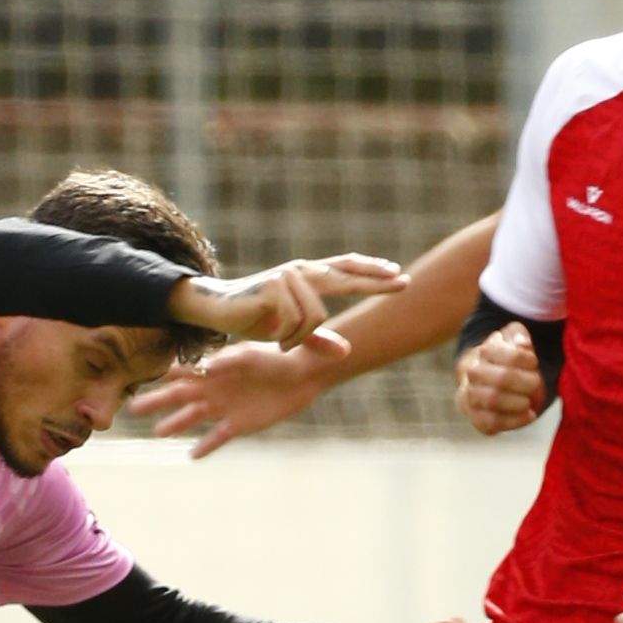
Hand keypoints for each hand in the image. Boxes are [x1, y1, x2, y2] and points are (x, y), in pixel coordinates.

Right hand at [130, 334, 348, 453]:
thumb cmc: (277, 357)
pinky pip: (218, 438)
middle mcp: (215, 388)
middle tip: (132, 409)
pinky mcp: (240, 424)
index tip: (141, 380)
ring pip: (194, 418)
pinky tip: (191, 456)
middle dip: (157, 402)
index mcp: (214, 368)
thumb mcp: (252, 355)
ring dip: (175, 425)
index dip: (163, 377)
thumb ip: (229, 360)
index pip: (183, 373)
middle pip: (180, 397)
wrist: (302, 375)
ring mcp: (225, 407)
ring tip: (157, 434)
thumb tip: (207, 365)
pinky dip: (206, 447)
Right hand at [194, 253, 405, 347]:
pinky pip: (295, 322)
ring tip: (281, 341)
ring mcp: (288, 276)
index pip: (346, 269)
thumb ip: (319, 340)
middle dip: (376, 282)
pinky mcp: (274, 286)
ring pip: (316, 316)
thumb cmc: (254, 316)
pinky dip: (286, 337)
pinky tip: (272, 337)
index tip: (399, 275)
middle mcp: (301, 271)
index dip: (372, 271)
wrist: (217, 309)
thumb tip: (348, 352)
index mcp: (308, 276)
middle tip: (405, 283)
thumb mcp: (291, 331)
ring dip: (298, 337)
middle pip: (346, 277)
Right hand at [454, 321, 548, 438]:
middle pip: (502, 379)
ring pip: (493, 400)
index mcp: (484, 352)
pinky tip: (529, 415)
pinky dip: (515, 421)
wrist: (483, 381)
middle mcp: (472, 373)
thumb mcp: (512, 339)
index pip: (508, 354)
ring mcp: (471, 397)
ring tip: (530, 401)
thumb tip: (522, 342)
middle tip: (536, 383)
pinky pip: (492, 422)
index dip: (525, 359)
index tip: (534, 362)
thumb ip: (518, 335)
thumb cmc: (504, 359)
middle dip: (525, 383)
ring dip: (518, 402)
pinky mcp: (476, 418)